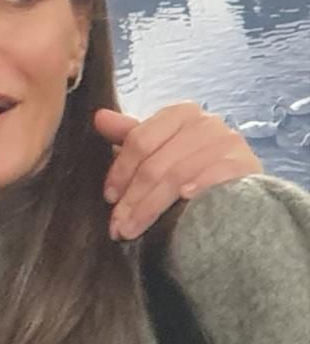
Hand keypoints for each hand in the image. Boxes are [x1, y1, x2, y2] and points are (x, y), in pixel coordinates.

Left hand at [96, 106, 258, 241]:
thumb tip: (99, 116)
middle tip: (117, 225)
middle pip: (155, 162)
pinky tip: (183, 201)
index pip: (140, 140)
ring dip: (150, 207)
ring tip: (131, 229)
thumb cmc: (191, 166)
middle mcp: (205, 122)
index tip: (109, 197)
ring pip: (176, 175)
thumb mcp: (159, 149)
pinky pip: (213, 176)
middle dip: (132, 198)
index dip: (120, 171)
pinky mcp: (245, 163)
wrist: (241, 187)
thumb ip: (130, 134)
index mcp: (180, 114)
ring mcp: (227, 141)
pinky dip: (196, 188)